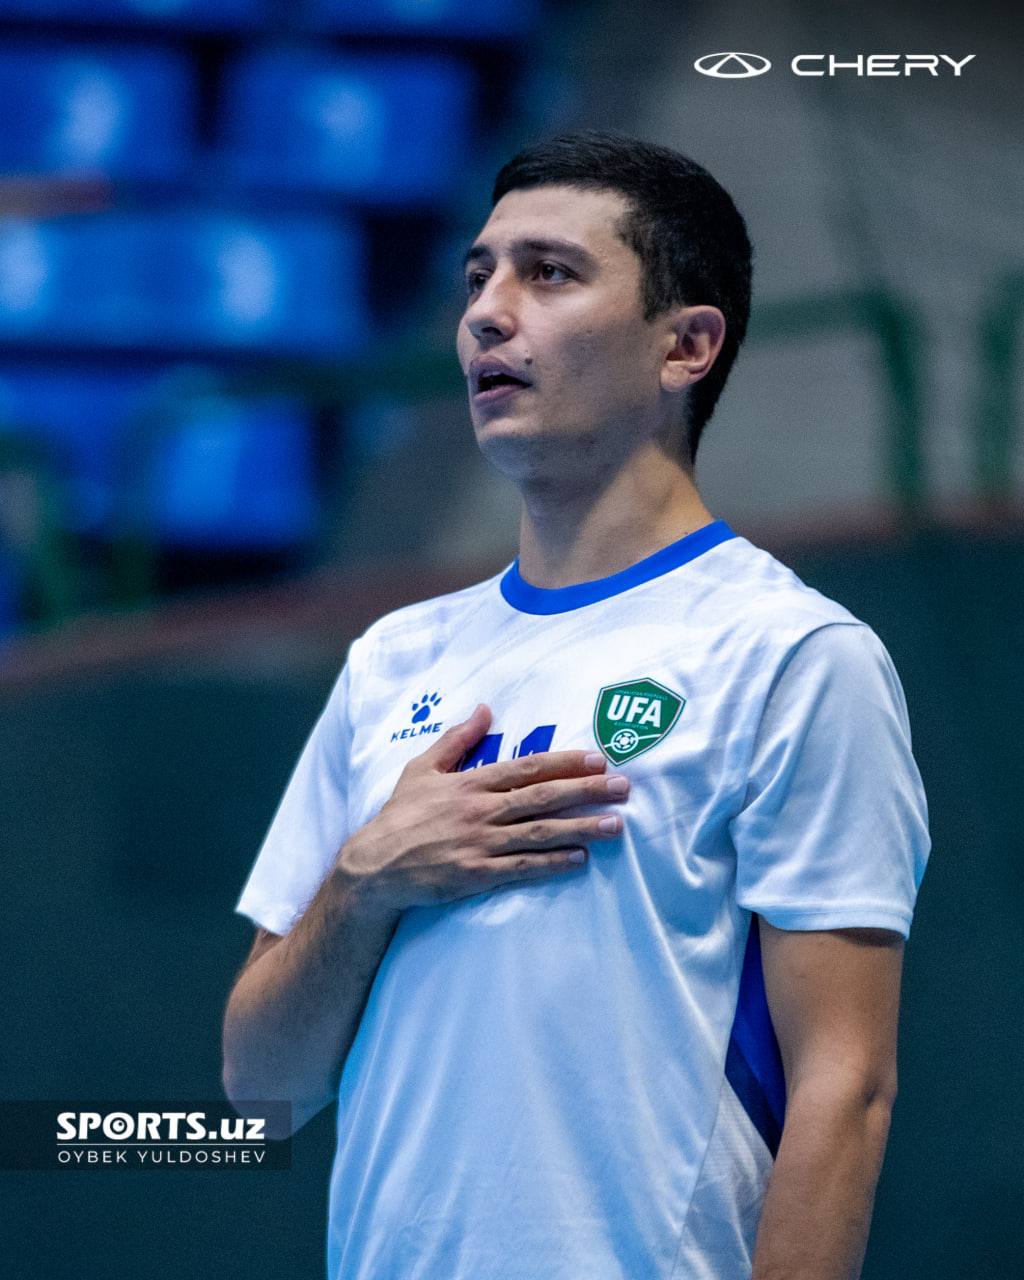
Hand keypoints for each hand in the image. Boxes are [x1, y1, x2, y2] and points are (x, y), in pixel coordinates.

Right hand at [336, 704, 628, 911]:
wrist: (373, 866)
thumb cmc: (400, 815)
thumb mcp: (421, 768)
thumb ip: (456, 739)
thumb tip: (485, 708)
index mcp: (470, 782)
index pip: (526, 768)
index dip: (565, 762)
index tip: (598, 758)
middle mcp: (479, 810)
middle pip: (542, 797)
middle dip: (586, 791)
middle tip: (624, 787)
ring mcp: (479, 843)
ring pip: (539, 833)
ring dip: (581, 828)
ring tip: (615, 825)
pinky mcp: (476, 875)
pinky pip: (522, 867)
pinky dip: (552, 863)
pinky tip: (580, 859)